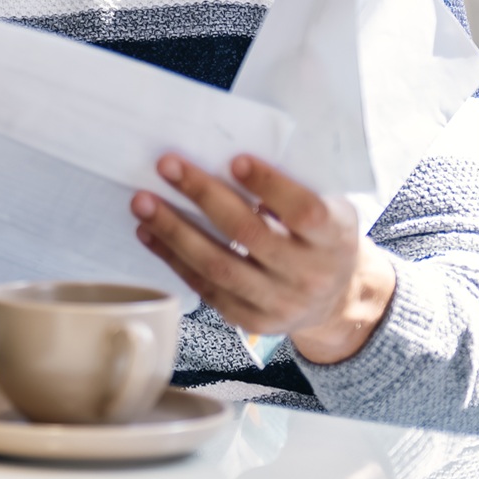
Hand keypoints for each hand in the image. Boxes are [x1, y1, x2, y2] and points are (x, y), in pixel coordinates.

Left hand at [131, 153, 395, 362]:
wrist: (336, 300)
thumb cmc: (323, 240)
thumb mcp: (330, 211)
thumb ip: (294, 191)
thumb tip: (229, 159)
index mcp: (333, 239)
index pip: (303, 212)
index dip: (270, 185)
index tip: (235, 160)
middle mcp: (308, 275)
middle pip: (248, 234)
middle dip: (203, 196)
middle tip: (168, 166)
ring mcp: (278, 302)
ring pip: (217, 265)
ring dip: (173, 231)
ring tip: (143, 202)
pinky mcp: (249, 319)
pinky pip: (204, 287)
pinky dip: (172, 258)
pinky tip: (149, 232)